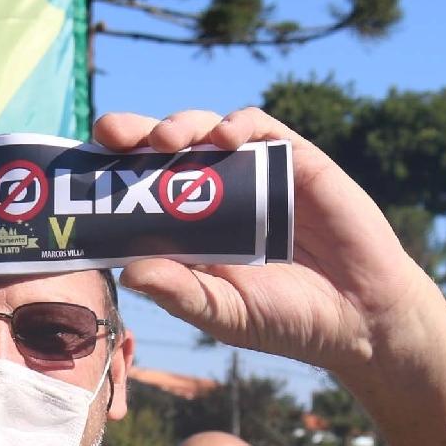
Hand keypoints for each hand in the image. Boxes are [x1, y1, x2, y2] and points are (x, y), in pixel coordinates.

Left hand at [92, 107, 444, 374]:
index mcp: (190, 232)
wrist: (361, 318)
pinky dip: (235, 124)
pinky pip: (259, 128)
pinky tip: (222, 138)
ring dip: (178, 125)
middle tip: (110, 132)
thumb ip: (181, 293)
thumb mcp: (225, 313)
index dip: (113, 174)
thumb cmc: (288, 321)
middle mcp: (216, 197)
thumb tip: (129, 272)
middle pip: (164, 153)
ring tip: (162, 139)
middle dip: (133, 135)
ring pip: (204, 132)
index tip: (85, 167)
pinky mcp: (295, 161)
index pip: (140, 192)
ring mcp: (254, 176)